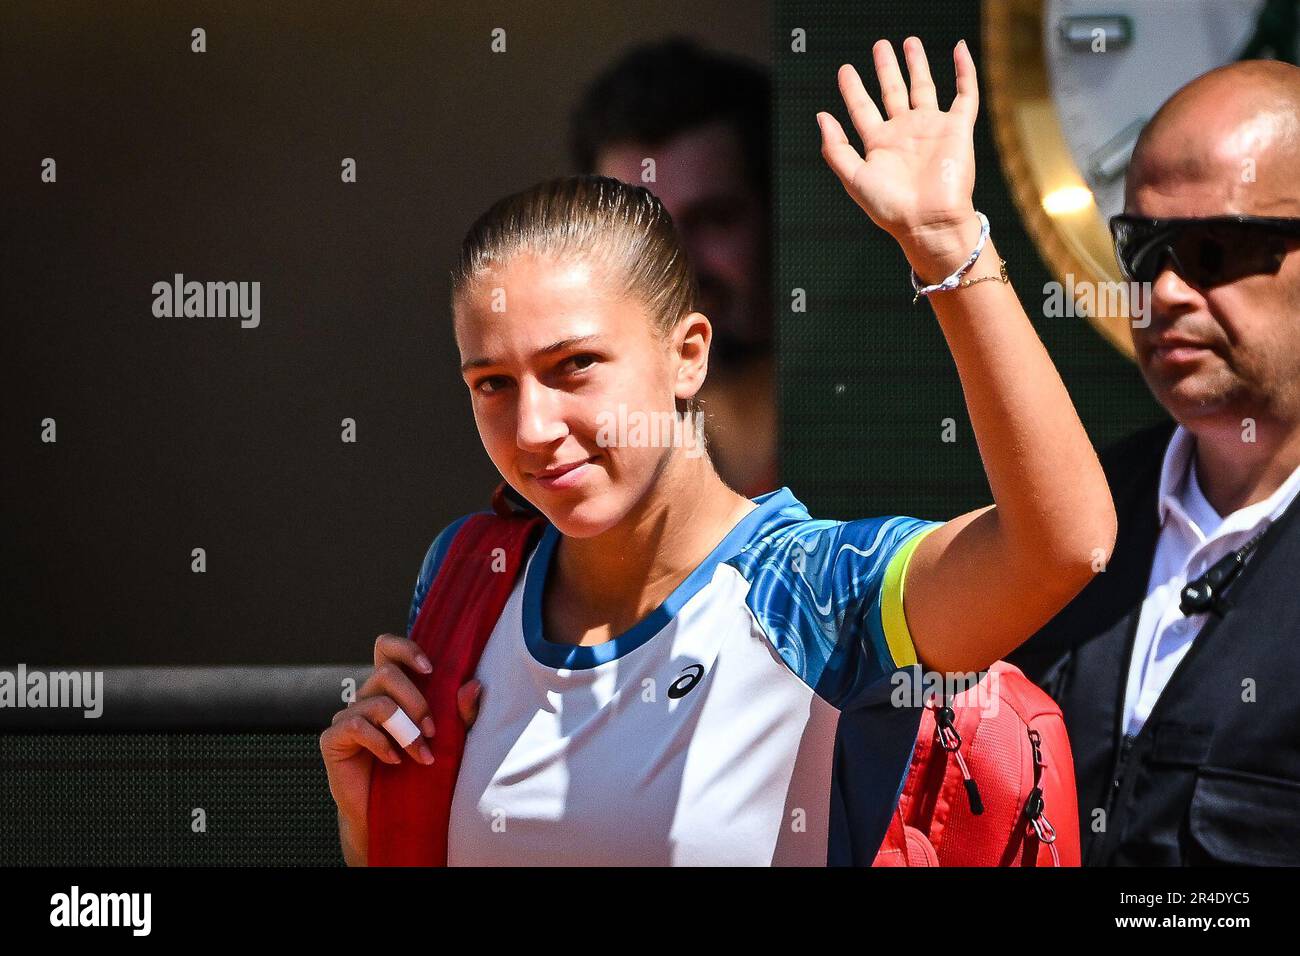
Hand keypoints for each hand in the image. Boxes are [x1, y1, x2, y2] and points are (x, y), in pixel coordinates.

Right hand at [319, 633, 481, 828]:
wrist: (388, 812)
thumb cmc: (417, 770)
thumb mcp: (448, 740)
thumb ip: (460, 714)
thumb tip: (474, 685)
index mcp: (390, 689)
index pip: (386, 648)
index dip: (405, 649)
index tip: (430, 668)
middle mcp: (366, 696)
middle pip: (386, 673)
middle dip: (416, 702)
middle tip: (432, 731)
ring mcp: (347, 715)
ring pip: (378, 703)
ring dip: (406, 731)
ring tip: (421, 755)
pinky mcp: (333, 738)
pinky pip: (358, 726)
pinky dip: (382, 744)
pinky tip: (395, 761)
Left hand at [817, 37, 979, 268]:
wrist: (929, 221)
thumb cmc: (891, 207)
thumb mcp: (854, 178)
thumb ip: (836, 148)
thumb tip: (821, 116)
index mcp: (879, 145)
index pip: (862, 109)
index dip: (853, 89)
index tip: (845, 70)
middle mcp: (904, 133)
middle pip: (893, 92)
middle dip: (886, 69)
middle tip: (880, 46)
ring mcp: (931, 129)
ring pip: (924, 87)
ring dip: (917, 64)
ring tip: (909, 42)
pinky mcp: (957, 129)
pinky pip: (965, 94)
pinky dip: (964, 71)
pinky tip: (959, 49)